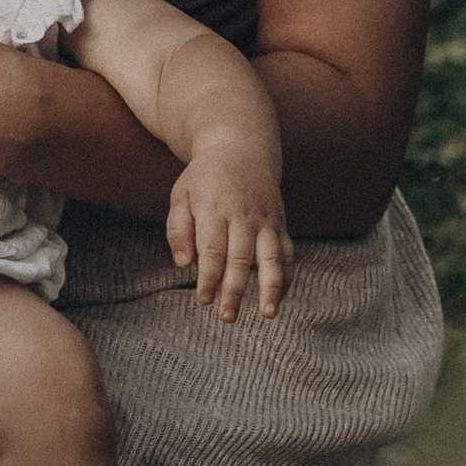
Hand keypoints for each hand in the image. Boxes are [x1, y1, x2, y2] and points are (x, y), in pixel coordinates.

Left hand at [168, 150, 289, 320]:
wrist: (241, 148)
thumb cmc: (204, 178)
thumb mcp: (181, 194)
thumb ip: (178, 228)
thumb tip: (183, 263)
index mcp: (214, 207)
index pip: (212, 249)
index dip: (209, 276)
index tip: (203, 300)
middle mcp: (243, 215)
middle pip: (241, 257)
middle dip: (234, 290)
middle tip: (227, 317)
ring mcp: (266, 220)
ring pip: (271, 257)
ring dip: (271, 287)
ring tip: (268, 314)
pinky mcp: (280, 223)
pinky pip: (287, 253)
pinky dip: (286, 277)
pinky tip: (278, 299)